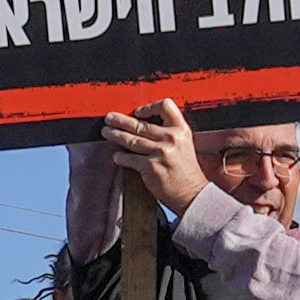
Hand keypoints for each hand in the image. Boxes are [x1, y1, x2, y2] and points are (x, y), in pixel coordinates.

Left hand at [103, 98, 204, 215]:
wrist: (192, 193)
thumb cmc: (187, 172)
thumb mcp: (184, 145)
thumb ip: (169, 134)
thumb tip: (144, 126)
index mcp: (181, 130)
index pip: (165, 106)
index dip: (149, 107)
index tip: (138, 112)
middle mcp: (171, 139)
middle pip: (141, 124)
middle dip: (121, 120)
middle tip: (110, 119)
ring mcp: (160, 152)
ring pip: (131, 139)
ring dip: (115, 135)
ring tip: (107, 132)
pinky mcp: (150, 166)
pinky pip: (129, 158)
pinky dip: (120, 157)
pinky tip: (116, 156)